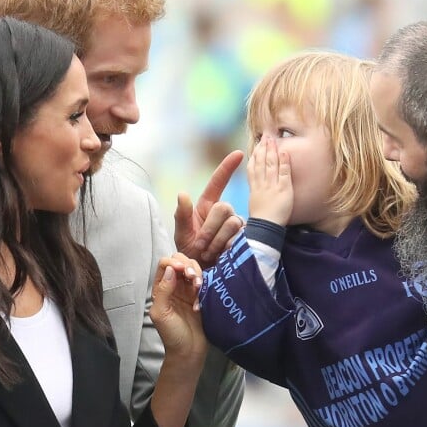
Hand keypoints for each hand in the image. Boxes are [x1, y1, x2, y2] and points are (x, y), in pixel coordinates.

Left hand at [150, 253, 207, 361]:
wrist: (189, 351)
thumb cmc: (172, 335)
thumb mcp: (161, 313)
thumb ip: (163, 290)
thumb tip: (171, 269)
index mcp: (161, 289)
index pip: (165, 265)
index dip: (173, 262)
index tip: (181, 270)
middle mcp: (174, 286)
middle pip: (180, 262)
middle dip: (188, 265)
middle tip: (192, 277)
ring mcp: (188, 290)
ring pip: (193, 269)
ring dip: (197, 273)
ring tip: (198, 287)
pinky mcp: (200, 295)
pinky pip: (204, 280)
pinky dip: (204, 283)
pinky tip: (202, 295)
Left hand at [174, 150, 244, 267]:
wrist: (201, 272)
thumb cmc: (190, 251)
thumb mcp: (182, 233)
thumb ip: (182, 215)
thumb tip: (183, 194)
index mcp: (207, 205)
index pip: (218, 182)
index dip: (227, 167)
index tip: (239, 153)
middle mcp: (223, 212)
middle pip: (223, 207)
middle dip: (210, 229)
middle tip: (201, 246)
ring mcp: (235, 224)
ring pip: (232, 223)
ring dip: (217, 241)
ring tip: (209, 252)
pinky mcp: (244, 238)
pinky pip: (239, 237)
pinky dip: (225, 248)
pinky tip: (220, 256)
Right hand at [247, 136, 292, 225]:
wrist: (265, 231)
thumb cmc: (261, 223)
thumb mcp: (254, 206)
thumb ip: (256, 195)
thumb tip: (257, 190)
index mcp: (254, 189)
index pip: (253, 169)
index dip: (255, 156)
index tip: (257, 146)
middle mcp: (262, 185)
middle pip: (261, 163)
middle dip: (263, 149)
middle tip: (266, 136)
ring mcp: (272, 187)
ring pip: (271, 165)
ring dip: (272, 151)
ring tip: (273, 139)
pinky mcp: (284, 190)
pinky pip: (284, 173)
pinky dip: (284, 162)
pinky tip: (285, 152)